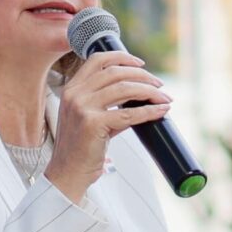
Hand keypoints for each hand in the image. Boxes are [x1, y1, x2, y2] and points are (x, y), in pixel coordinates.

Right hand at [46, 52, 171, 203]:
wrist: (67, 173)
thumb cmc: (80, 149)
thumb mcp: (88, 118)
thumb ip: (107, 105)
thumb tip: (138, 97)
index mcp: (72, 89)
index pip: (98, 60)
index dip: (122, 57)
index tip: (140, 63)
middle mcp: (75, 94)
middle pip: (116, 72)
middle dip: (143, 76)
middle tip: (159, 85)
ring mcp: (82, 108)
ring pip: (125, 89)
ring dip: (149, 91)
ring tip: (164, 98)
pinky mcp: (93, 124)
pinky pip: (129, 114)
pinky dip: (149, 111)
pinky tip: (160, 111)